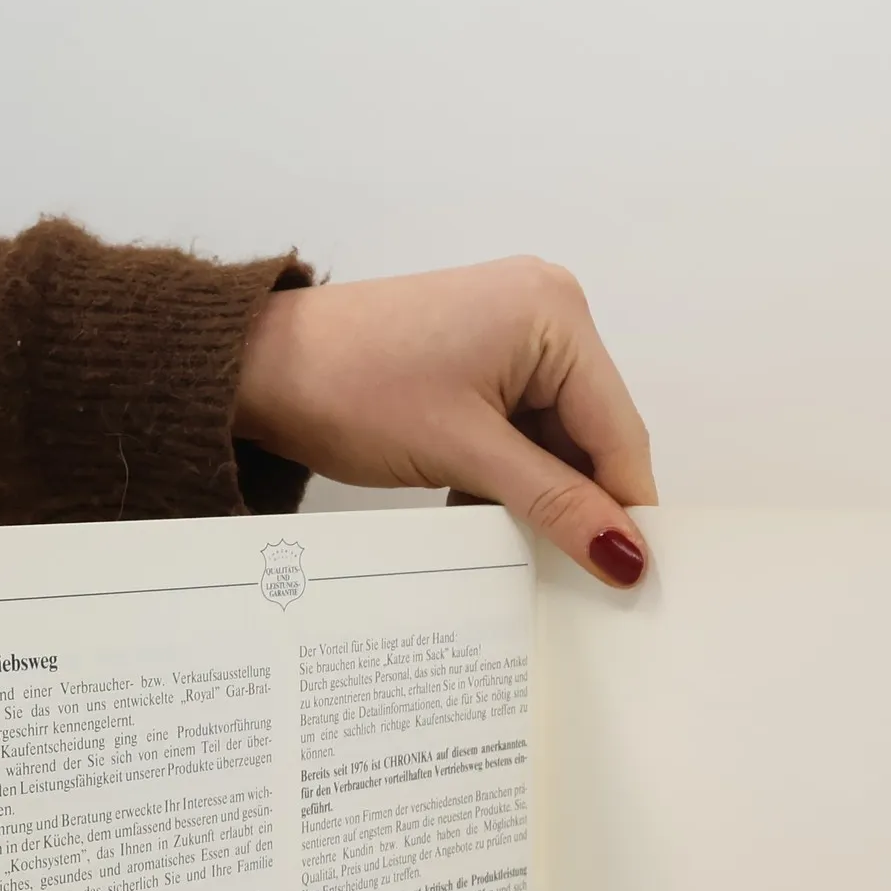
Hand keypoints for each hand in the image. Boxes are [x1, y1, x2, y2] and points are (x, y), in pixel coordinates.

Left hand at [234, 259, 656, 585]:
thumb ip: (555, 504)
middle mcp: (549, 309)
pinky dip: (514, 474)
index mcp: (556, 313)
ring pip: (559, 438)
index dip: (627, 508)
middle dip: (581, 501)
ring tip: (521, 548)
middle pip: (594, 433)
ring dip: (541, 494)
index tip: (633, 579)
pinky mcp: (486, 353)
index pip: (618, 430)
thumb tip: (626, 558)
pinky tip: (487, 512)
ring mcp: (517, 329)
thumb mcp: (465, 453)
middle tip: (581, 580)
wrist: (256, 367)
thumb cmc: (349, 388)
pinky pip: (526, 427)